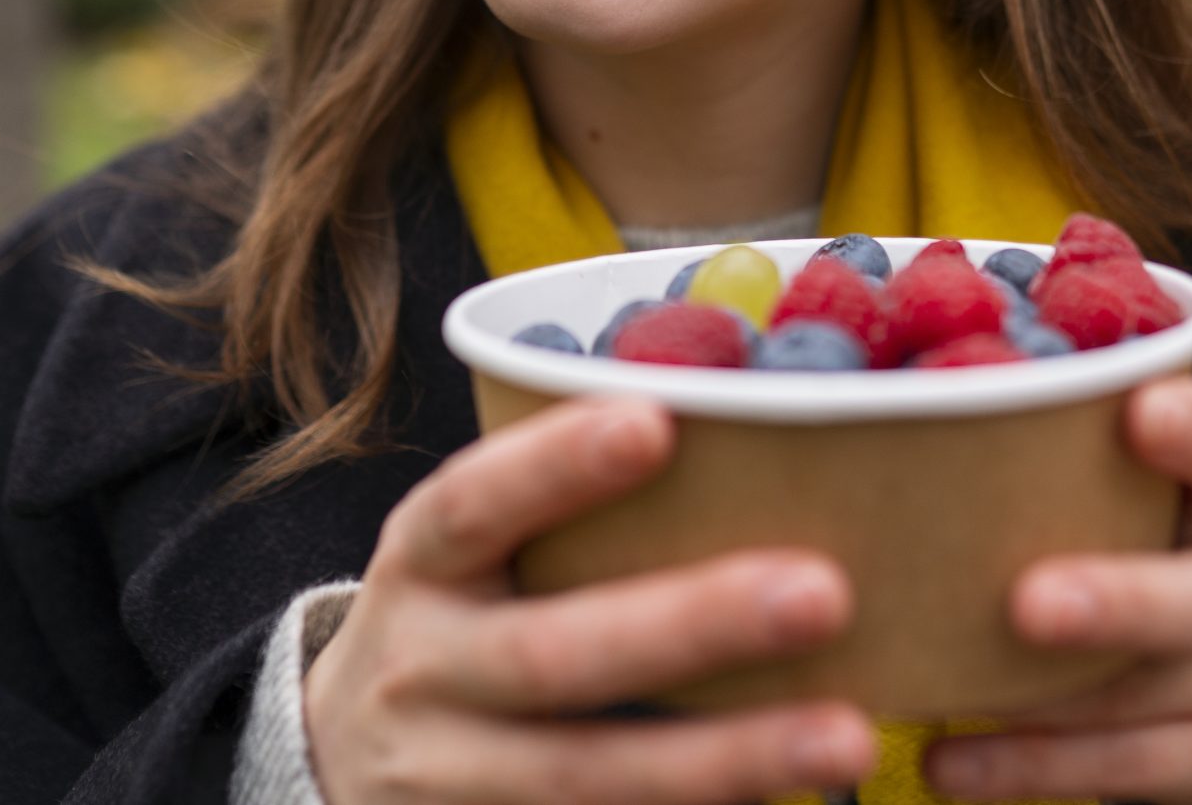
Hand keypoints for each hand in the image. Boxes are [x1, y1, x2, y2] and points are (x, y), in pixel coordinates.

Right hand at [302, 394, 875, 804]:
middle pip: (553, 656)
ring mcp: (450, 779)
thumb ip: (558, 512)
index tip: (656, 422)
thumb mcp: (467, 556)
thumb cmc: (460, 618)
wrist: (343, 764)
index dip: (555, 465)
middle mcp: (422, 672)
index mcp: (420, 565)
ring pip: (588, 776)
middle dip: (692, 625)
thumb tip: (746, 430)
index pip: (471, 503)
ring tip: (847, 739)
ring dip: (726, 759)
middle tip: (825, 592)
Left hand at [925, 377, 1191, 804]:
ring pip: (1155, 695)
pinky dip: (1031, 768)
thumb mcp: (1146, 487)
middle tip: (1030, 603)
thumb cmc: (1156, 542)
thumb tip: (919, 403)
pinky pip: (1128, 769)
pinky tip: (948, 762)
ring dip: (1050, 700)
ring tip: (948, 689)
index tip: (1142, 410)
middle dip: (1122, 601)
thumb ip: (1072, 446)